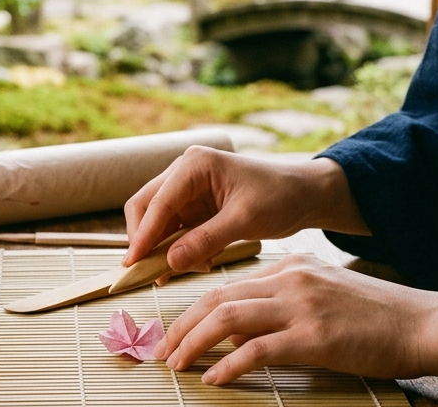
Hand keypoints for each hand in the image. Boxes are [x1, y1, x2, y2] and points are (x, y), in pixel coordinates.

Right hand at [122, 146, 367, 271]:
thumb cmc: (280, 197)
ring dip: (164, 248)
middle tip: (149, 272)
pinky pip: (173, 231)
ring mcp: (187, 190)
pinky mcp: (194, 207)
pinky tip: (195, 265)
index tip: (133, 264)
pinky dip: (177, 249)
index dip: (143, 235)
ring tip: (190, 269)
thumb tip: (169, 262)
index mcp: (194, 165)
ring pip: (157, 222)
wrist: (303, 195)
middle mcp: (183, 172)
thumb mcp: (245, 220)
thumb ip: (205, 240)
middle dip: (146, 241)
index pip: (157, 203)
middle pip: (146, 208)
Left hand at [156, 255, 437, 387]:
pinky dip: (229, 364)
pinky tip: (215, 378)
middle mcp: (290, 279)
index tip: (175, 331)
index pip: (229, 286)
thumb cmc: (376, 317)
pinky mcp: (314, 337)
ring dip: (195, 342)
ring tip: (177, 364)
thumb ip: (280, 305)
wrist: (422, 323)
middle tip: (163, 350)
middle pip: (219, 298)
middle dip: (183, 325)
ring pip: (228, 318)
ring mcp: (301, 306)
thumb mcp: (322, 296)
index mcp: (290, 267)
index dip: (195, 310)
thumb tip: (237, 331)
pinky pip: (257, 349)